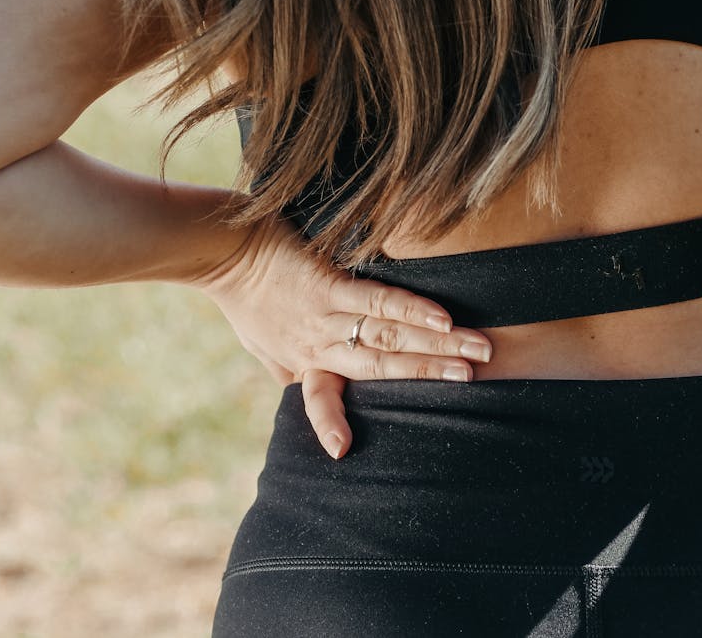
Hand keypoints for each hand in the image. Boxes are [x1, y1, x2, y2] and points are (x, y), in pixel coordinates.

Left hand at [189, 212, 492, 458]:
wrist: (223, 250)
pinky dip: (412, 310)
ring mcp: (327, 314)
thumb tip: (300, 380)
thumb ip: (286, 363)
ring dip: (437, 344)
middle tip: (476, 379)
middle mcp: (318, 343)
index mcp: (302, 360)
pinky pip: (378, 300)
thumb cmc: (243, 296)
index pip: (321, 398)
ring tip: (477, 350)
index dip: (331, 424)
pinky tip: (442, 318)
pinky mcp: (330, 283)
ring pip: (389, 336)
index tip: (342, 451)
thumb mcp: (259, 342)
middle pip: (383, 366)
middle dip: (433, 373)